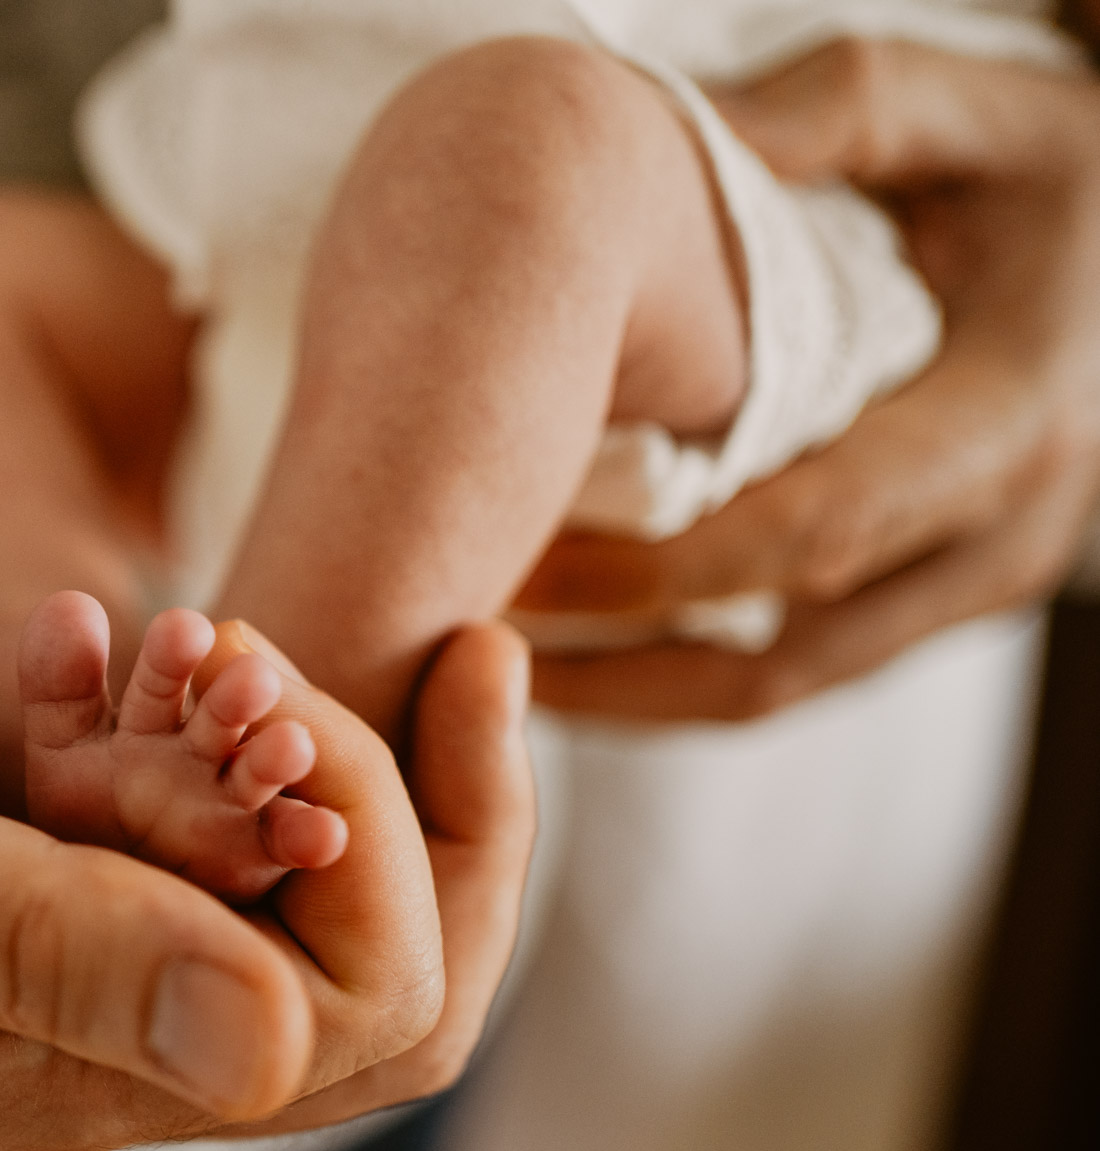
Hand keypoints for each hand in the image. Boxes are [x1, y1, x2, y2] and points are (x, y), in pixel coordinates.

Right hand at [0, 608, 531, 1150]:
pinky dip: (199, 729)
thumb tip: (275, 1043)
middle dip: (374, 798)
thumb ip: (22, 946)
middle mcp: (73, 1042)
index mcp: (41, 1070)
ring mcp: (54, 966)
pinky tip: (132, 637)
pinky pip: (186, 831)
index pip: (341, 1020)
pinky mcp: (24, 887)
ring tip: (198, 634)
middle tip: (258, 647)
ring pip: (280, 892)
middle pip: (357, 976)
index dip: (383, 855)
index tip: (275, 692)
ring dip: (280, 749)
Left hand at [516, 39, 1099, 719]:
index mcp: (1009, 424)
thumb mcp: (984, 112)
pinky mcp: (937, 602)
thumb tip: (679, 128)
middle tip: (462, 625)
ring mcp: (973, 589)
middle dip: (610, 647)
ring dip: (627, 688)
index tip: (517, 559)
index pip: (809, 531)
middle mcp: (1001, 538)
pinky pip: (790, 669)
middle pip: (777, 648)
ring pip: (775, 689)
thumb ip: (846, 109)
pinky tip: (565, 641)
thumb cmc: (1062, 176)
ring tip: (487, 659)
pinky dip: (673, 667)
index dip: (653, 566)